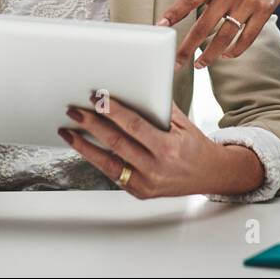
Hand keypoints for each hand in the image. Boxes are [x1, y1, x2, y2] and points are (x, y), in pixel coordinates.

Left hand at [58, 96, 261, 198]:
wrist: (210, 175)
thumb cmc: (195, 145)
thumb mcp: (182, 123)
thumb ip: (158, 107)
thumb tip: (133, 86)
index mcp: (168, 148)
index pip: (134, 126)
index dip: (113, 111)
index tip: (97, 98)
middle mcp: (156, 169)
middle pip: (116, 144)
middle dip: (92, 126)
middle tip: (75, 111)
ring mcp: (146, 184)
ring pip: (107, 164)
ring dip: (84, 146)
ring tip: (68, 131)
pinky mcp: (140, 192)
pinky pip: (113, 174)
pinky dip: (97, 159)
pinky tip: (84, 147)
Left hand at [159, 0, 279, 68]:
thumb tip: (176, 15)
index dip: (173, 13)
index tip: (159, 27)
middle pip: (204, 26)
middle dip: (188, 47)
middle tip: (177, 62)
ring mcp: (247, 3)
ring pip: (224, 37)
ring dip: (210, 55)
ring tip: (199, 64)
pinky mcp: (263, 12)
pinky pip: (246, 39)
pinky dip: (234, 51)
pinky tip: (225, 55)